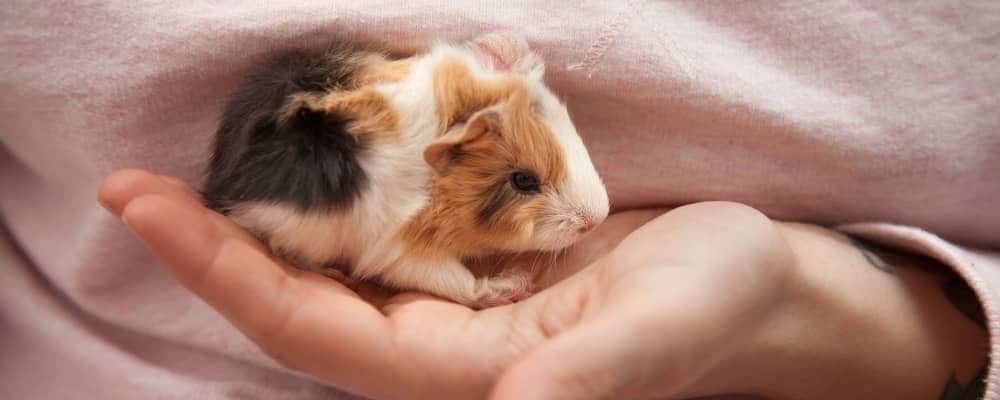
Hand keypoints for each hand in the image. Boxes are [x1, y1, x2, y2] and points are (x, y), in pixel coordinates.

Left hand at [98, 169, 985, 399]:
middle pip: (298, 295)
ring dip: (268, 209)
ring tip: (206, 152)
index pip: (313, 332)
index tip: (151, 209)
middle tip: (136, 179)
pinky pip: (390, 217)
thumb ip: (581, 379)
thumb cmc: (712, 309)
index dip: (227, 278)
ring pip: (336, 256)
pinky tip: (317, 145)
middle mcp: (439, 338)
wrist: (751, 282)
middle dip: (215, 242)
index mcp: (461, 372)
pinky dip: (343, 182)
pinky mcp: (477, 246)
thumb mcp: (656, 333)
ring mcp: (454, 290)